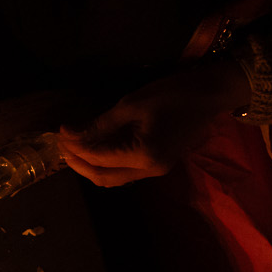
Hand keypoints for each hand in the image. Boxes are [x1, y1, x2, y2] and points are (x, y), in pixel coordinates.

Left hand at [58, 60, 249, 186]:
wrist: (212, 94)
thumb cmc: (174, 93)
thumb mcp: (132, 104)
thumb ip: (100, 124)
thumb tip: (69, 133)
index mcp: (144, 154)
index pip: (98, 157)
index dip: (75, 146)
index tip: (59, 131)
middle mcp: (150, 170)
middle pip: (102, 177)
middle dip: (78, 163)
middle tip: (61, 144)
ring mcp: (155, 170)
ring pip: (113, 179)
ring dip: (90, 167)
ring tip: (72, 148)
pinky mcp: (158, 165)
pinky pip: (124, 172)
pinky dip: (105, 164)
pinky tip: (94, 150)